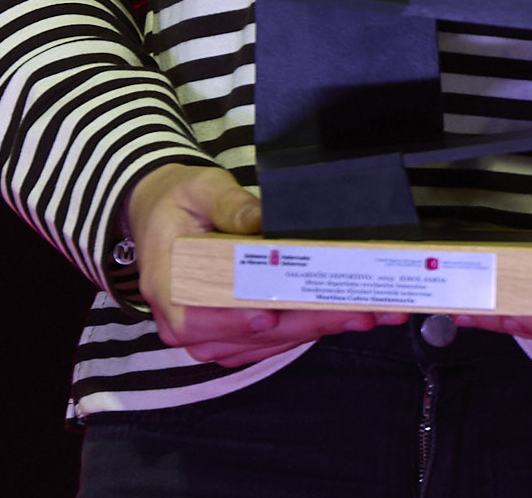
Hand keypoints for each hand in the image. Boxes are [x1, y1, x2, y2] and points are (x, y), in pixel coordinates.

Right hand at [126, 162, 406, 366]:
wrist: (163, 215)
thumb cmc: (181, 203)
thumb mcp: (201, 190)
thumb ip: (229, 206)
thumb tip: (260, 221)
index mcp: (169, 287)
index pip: (202, 314)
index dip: (239, 318)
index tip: (274, 315)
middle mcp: (185, 323)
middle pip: (251, 331)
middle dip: (309, 321)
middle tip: (360, 311)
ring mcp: (210, 335)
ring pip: (269, 341)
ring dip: (319, 328)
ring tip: (368, 313)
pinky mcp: (233, 336)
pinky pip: (272, 340)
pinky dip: (309, 328)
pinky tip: (346, 317)